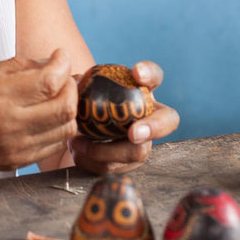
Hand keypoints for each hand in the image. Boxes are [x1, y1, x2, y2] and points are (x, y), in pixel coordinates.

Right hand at [0, 49, 78, 172]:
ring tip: (53, 94)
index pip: (50, 82)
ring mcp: (14, 149)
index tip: (59, 55)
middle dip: (70, 86)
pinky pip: (52, 145)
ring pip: (66, 130)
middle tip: (60, 73)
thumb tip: (51, 63)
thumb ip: (18, 68)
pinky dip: (57, 127)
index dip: (62, 64)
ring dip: (67, 108)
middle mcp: (9, 128)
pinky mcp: (15, 162)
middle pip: (66, 108)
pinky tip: (43, 114)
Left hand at [68, 60, 179, 174]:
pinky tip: (77, 152)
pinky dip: (93, 162)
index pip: (153, 75)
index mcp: (137, 90)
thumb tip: (72, 84)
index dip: (150, 73)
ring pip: (138, 152)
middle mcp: (147, 115)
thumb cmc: (78, 104)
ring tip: (78, 144)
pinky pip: (116, 167)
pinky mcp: (128, 163)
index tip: (137, 72)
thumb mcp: (77, 91)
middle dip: (154, 127)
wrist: (71, 132)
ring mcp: (142, 142)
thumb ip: (78, 84)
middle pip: (168, 120)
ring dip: (107, 151)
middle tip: (133, 133)